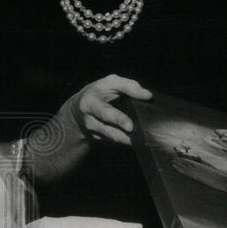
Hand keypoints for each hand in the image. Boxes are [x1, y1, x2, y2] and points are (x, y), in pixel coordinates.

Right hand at [23, 75, 150, 186]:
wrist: (79, 110)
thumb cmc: (99, 93)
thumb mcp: (110, 83)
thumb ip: (129, 86)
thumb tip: (148, 95)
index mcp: (90, 104)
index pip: (105, 112)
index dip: (118, 119)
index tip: (130, 126)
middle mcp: (90, 122)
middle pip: (110, 132)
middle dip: (124, 136)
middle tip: (139, 137)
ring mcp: (95, 134)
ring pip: (115, 140)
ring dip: (129, 141)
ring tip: (144, 139)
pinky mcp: (102, 142)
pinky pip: (118, 144)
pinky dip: (128, 142)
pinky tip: (138, 139)